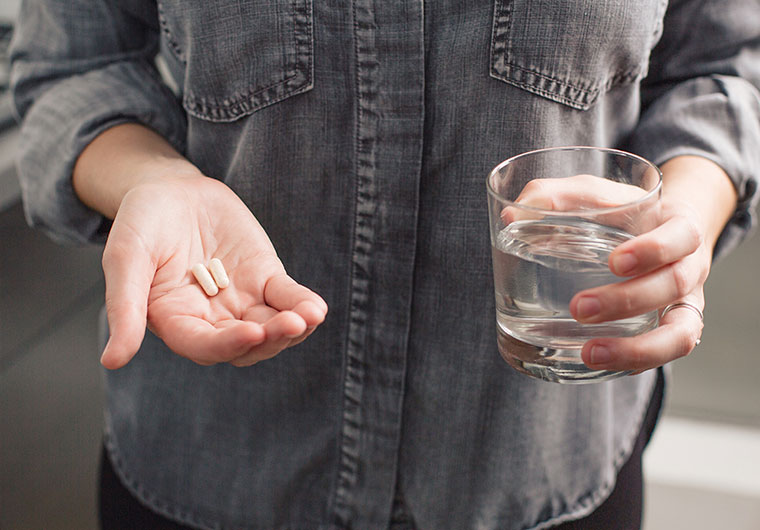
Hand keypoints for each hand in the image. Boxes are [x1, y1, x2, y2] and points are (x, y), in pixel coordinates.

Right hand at [99, 172, 326, 368]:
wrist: (172, 189)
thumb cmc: (141, 223)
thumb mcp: (125, 258)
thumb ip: (124, 307)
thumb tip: (112, 361)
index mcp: (175, 321)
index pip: (203, 345)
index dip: (228, 344)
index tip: (251, 333)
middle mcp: (211, 319)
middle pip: (245, 345)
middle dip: (270, 338)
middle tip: (291, 325)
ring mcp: (241, 300)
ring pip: (271, 326)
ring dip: (292, 327)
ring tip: (309, 317)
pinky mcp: (264, 278)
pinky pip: (286, 297)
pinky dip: (302, 303)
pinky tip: (317, 308)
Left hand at [566, 156, 736, 372]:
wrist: (665, 231)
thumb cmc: (623, 213)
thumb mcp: (596, 195)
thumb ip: (555, 197)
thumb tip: (511, 214)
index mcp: (678, 227)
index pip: (680, 236)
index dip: (653, 250)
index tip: (614, 262)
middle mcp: (689, 267)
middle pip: (673, 285)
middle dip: (627, 300)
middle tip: (580, 308)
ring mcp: (684, 303)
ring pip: (680, 334)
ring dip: (637, 349)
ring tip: (590, 354)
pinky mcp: (670, 331)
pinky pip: (663, 356)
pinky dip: (632, 363)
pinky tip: (594, 363)